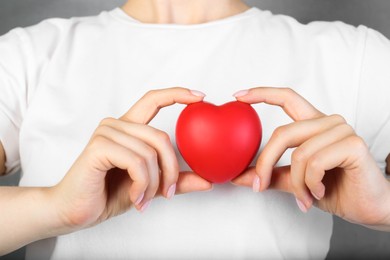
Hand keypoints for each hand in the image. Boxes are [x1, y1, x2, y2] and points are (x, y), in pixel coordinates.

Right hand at [51, 87, 211, 231]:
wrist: (75, 211)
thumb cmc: (108, 195)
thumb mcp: (150, 186)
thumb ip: (175, 181)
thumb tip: (207, 181)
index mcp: (128, 128)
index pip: (153, 100)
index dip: (177, 94)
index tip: (201, 96)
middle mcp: (116, 125)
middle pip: (160, 137)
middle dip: (170, 169)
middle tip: (168, 193)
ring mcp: (106, 133)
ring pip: (149, 152)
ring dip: (153, 182)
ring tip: (144, 199)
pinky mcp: (98, 146)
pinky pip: (136, 161)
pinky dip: (142, 184)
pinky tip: (135, 197)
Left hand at [232, 87, 389, 229]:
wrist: (369, 208)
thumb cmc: (335, 190)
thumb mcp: (296, 181)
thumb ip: (271, 175)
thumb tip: (238, 176)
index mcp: (314, 125)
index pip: (287, 98)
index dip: (262, 93)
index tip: (237, 96)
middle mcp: (328, 122)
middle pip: (282, 132)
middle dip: (265, 162)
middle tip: (259, 185)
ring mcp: (342, 130)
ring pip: (299, 153)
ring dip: (296, 184)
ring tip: (305, 197)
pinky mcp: (352, 145)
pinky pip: (315, 163)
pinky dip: (311, 184)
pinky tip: (319, 192)